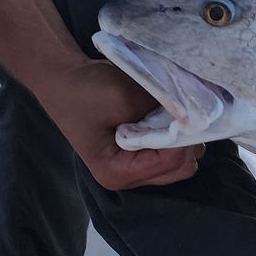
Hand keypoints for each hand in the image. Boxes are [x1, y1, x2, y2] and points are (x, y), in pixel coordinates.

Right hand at [38, 58, 203, 190]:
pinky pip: (172, 149)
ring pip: (181, 160)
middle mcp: (129, 177)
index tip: (185, 109)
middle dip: (185, 138)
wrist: (62, 78)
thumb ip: (159, 107)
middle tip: (180, 109)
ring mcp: (136, 167)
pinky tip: (167, 113)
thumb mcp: (121, 96)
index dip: (183, 136)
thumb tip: (194, 111)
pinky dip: (176, 132)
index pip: (170, 162)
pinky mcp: (141, 154)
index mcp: (117, 172)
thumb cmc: (84, 90)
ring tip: (170, 110)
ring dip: (182, 134)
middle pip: (180, 167)